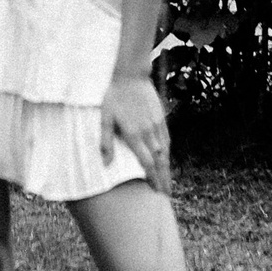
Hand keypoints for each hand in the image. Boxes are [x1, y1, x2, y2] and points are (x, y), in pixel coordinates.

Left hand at [101, 72, 170, 195]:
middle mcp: (148, 132)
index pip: (147, 163)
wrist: (130, 75)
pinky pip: (167, 139)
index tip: (156, 191)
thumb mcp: (104, 118)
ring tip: (168, 182)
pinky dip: (168, 152)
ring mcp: (156, 125)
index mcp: (134, 135)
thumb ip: (105, 142)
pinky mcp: (161, 118)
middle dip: (163, 179)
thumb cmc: (113, 97)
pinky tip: (167, 159)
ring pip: (165, 152)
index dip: (152, 179)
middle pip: (159, 161)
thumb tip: (106, 165)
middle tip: (166, 195)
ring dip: (167, 168)